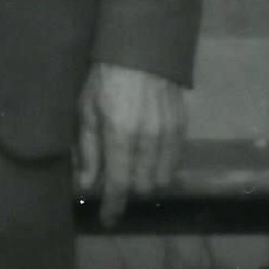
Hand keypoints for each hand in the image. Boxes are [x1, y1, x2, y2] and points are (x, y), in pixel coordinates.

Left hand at [75, 63, 184, 226]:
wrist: (142, 48)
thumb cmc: (105, 78)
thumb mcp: (87, 110)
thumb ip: (89, 150)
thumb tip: (86, 185)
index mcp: (120, 136)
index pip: (119, 186)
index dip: (113, 207)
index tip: (108, 220)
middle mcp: (148, 141)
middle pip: (143, 187)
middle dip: (129, 188)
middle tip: (117, 179)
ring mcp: (169, 135)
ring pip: (162, 178)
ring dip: (147, 179)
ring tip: (133, 167)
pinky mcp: (182, 127)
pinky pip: (174, 161)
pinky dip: (162, 166)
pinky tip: (150, 155)